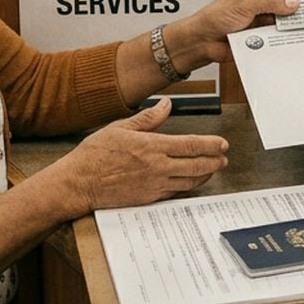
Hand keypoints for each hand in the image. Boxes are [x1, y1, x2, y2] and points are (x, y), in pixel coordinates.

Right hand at [54, 98, 229, 213]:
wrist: (79, 183)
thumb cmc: (95, 154)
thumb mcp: (120, 128)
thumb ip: (147, 118)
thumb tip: (166, 105)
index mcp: (151, 146)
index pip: (190, 145)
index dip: (210, 145)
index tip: (222, 144)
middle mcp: (157, 167)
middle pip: (196, 165)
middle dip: (214, 161)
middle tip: (224, 158)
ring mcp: (154, 185)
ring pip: (189, 181)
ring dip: (205, 175)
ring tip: (213, 169)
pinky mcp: (149, 198)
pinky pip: (176, 193)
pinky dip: (189, 186)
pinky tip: (192, 182)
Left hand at [166, 0, 298, 70]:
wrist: (202, 41)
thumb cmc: (214, 17)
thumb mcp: (245, 4)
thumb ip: (270, 2)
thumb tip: (291, 2)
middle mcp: (259, 6)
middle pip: (284, 8)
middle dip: (295, 13)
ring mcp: (259, 23)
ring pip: (280, 25)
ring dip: (287, 28)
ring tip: (300, 30)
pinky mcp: (258, 39)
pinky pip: (274, 40)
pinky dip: (279, 41)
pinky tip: (286, 41)